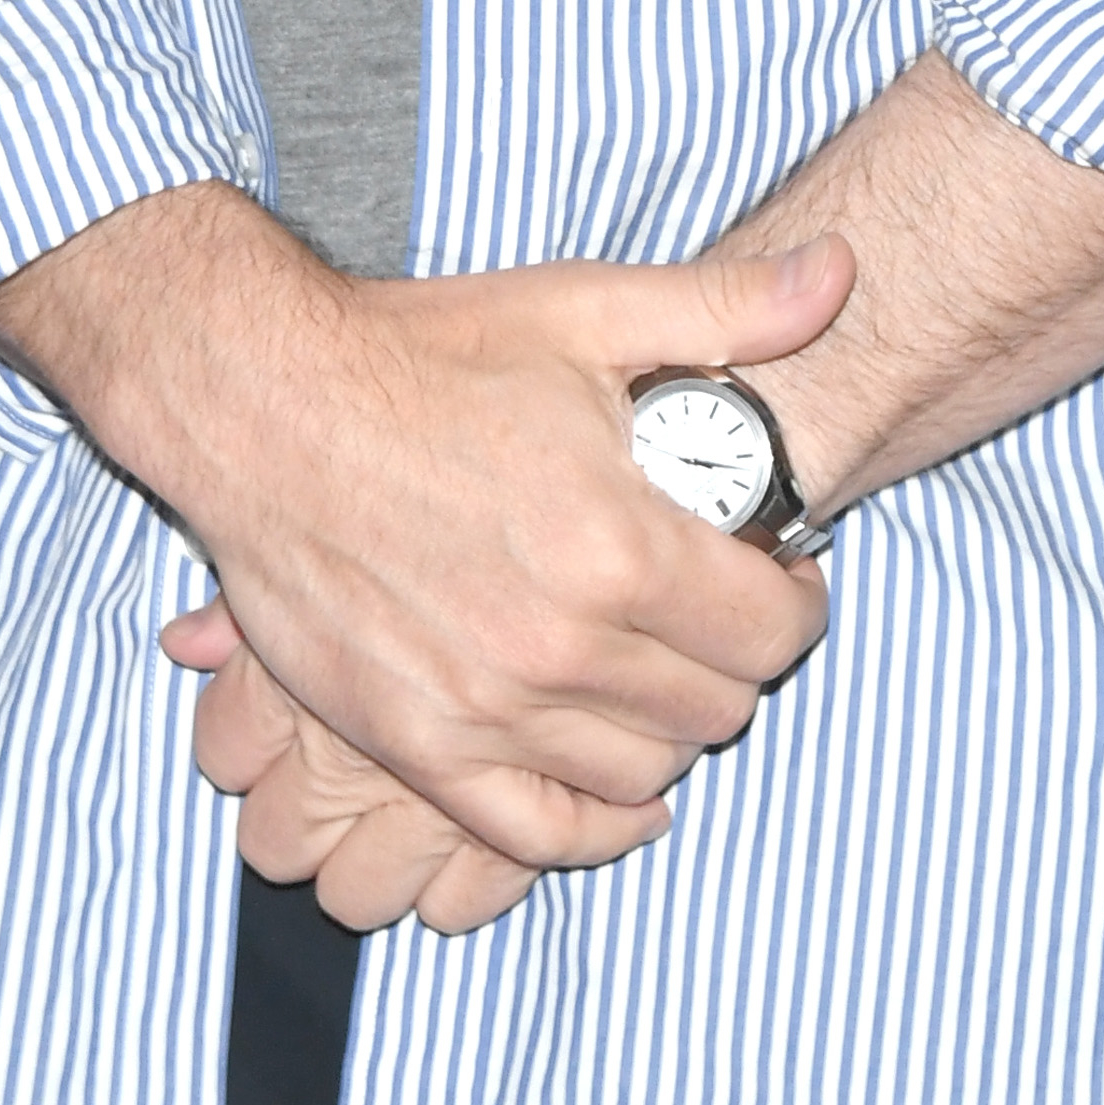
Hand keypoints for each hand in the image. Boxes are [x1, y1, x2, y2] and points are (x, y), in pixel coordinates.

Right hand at [0, 192, 850, 873]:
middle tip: (716, 615)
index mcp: (619, 545)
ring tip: (657, 672)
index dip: (797, 601)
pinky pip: (537, 833)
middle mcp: (560, 644)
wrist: (260, 403)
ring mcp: (484, 707)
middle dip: (737, 660)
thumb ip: (727, 308)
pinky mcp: (417, 744)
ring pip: (644, 772)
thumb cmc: (420, 353)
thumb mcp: (583, 307)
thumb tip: (844, 271)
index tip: (777, 575)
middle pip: (719, 707)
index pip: (774, 632)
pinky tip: (617, 785)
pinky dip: (595, 823)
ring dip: (670, 729)